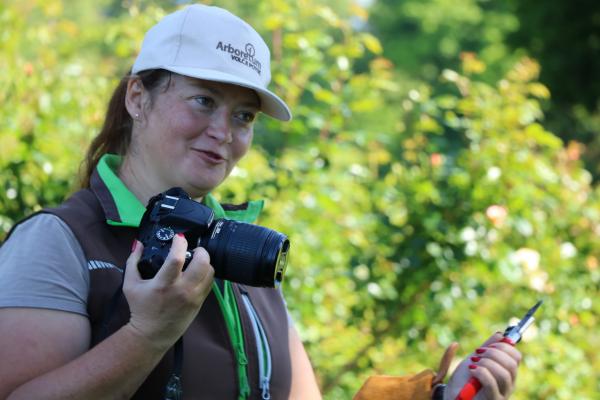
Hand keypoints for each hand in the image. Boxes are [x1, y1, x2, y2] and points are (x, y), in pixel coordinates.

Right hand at [123, 234, 213, 349]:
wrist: (152, 334)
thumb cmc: (140, 308)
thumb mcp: (130, 284)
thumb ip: (133, 261)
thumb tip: (138, 243)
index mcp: (163, 284)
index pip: (177, 259)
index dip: (180, 244)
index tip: (178, 238)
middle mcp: (182, 290)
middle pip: (202, 263)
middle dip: (200, 250)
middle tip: (193, 249)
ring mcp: (193, 297)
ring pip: (210, 271)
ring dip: (205, 261)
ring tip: (196, 260)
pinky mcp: (200, 302)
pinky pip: (210, 282)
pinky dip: (206, 273)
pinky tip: (197, 272)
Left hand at [445, 333, 520, 399]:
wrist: (452, 395)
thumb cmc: (464, 379)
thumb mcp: (475, 359)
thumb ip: (487, 348)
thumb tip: (500, 334)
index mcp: (506, 373)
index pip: (516, 357)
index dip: (503, 346)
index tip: (485, 346)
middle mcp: (508, 385)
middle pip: (512, 364)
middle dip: (493, 353)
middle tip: (477, 353)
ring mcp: (501, 395)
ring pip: (504, 374)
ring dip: (486, 363)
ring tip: (473, 363)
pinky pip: (492, 384)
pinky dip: (480, 372)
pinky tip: (471, 369)